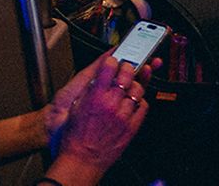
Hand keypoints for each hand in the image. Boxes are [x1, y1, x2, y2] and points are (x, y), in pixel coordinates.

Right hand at [50, 57, 150, 171]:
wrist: (82, 159)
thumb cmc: (75, 137)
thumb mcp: (76, 108)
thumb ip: (90, 90)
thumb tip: (100, 77)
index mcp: (95, 98)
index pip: (108, 68)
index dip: (113, 60)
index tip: (113, 59)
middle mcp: (111, 104)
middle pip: (127, 75)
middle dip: (128, 68)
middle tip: (126, 68)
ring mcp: (123, 115)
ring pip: (138, 89)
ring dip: (136, 84)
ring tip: (130, 86)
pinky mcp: (132, 126)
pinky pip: (143, 106)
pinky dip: (140, 101)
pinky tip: (133, 102)